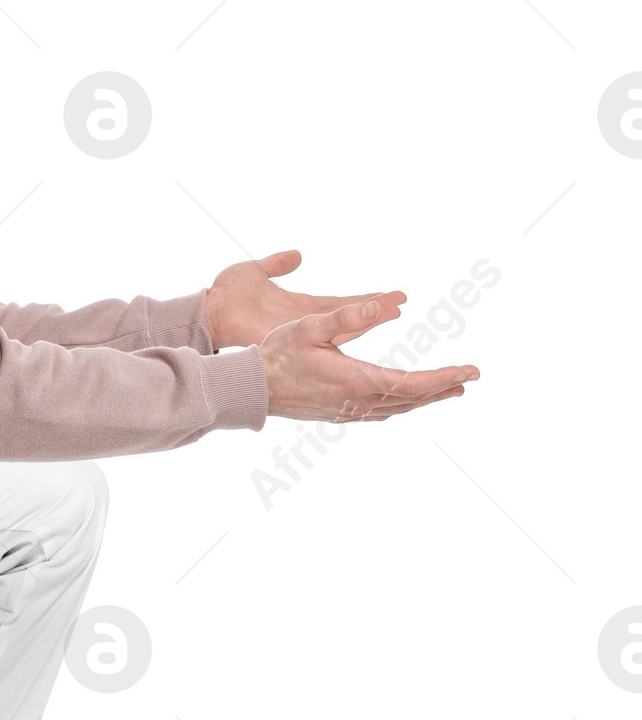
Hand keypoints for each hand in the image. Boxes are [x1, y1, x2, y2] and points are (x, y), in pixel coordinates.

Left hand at [204, 248, 401, 348]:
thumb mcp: (256, 271)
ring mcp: (297, 331)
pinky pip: (321, 334)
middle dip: (376, 309)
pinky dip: (344, 330)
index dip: (366, 300)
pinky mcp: (288, 336)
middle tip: (402, 303)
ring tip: (395, 310)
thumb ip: (276, 264)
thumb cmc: (224, 294)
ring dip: (368, 318)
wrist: (206, 311)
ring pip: (342, 327)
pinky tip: (364, 325)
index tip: (393, 296)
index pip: (341, 304)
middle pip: (349, 317)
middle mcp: (303, 322)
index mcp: (299, 306)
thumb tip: (296, 254)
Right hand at [260, 297, 479, 421]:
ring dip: (426, 398)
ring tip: (448, 389)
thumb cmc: (275, 354)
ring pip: (398, 408)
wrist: (249, 389)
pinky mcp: (338, 414)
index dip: (445, 377)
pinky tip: (404, 400)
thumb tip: (383, 305)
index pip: (413, 383)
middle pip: (412, 398)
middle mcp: (357, 401)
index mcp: (355, 379)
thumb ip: (348, 316)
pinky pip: (381, 413)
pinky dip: (402, 405)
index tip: (470, 371)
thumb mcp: (309, 326)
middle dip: (444, 387)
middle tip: (470, 378)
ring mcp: (348, 411)